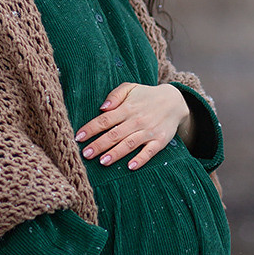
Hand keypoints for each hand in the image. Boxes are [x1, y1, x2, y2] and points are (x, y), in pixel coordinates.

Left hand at [75, 82, 189, 169]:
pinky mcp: (160, 141)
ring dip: (116, 153)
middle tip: (85, 154)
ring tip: (102, 162)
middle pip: (114, 134)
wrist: (174, 101)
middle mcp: (137, 120)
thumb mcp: (130, 88)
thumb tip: (102, 107)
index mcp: (127, 108)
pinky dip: (140, 159)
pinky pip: (149, 152)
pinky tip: (130, 166)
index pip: (105, 120)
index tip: (78, 137)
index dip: (91, 128)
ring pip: (129, 144)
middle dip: (99, 145)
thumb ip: (115, 95)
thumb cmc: (146, 96)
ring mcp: (149, 131)